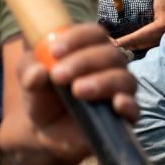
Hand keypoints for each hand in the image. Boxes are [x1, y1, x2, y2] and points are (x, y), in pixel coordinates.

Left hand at [14, 24, 137, 163]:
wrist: (46, 131)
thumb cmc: (42, 96)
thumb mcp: (29, 81)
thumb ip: (29, 73)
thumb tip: (37, 72)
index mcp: (89, 49)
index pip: (93, 34)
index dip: (76, 39)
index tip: (54, 51)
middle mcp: (110, 66)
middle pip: (110, 54)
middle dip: (84, 62)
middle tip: (59, 75)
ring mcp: (119, 91)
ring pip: (124, 78)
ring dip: (102, 81)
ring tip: (78, 91)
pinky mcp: (123, 117)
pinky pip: (135, 109)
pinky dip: (129, 105)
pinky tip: (117, 104)